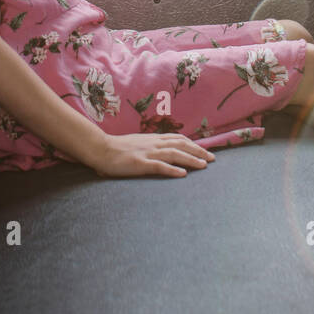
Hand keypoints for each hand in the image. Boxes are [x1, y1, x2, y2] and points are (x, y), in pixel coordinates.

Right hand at [89, 132, 215, 178]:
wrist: (101, 149)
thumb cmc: (117, 148)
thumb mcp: (138, 143)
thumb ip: (150, 145)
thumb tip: (161, 150)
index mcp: (153, 139)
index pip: (178, 138)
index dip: (193, 144)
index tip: (204, 150)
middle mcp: (154, 143)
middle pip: (181, 145)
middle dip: (198, 151)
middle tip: (212, 158)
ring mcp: (148, 153)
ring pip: (175, 154)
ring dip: (191, 160)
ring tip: (204, 166)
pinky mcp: (140, 163)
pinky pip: (159, 166)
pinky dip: (172, 170)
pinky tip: (183, 175)